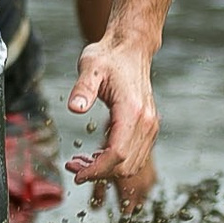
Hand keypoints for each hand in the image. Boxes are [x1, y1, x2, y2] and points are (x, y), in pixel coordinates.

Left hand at [65, 37, 159, 209]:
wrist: (131, 48)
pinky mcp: (149, 127)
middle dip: (98, 172)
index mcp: (132, 110)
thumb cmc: (108, 57)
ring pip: (132, 165)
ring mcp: (150, 126)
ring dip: (107, 170)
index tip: (76, 174)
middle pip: (125, 165)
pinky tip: (95, 156)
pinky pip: (135, 156)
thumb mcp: (90, 67)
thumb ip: (82, 89)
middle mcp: (146, 122)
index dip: (97, 169)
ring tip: (80, 162)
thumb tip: (75, 108)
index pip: (117, 153)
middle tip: (73, 166)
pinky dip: (116, 163)